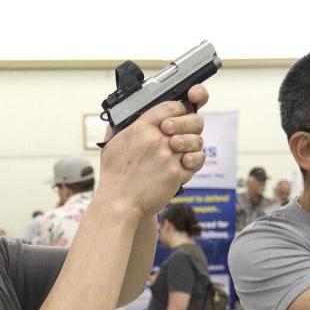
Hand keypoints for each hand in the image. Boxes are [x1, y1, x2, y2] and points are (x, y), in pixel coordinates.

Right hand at [97, 85, 207, 218]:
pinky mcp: (176, 174)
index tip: (180, 115)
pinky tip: (184, 166)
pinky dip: (192, 164)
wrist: (119, 203)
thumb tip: (134, 116)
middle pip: (191, 121)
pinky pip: (195, 162)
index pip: (171, 106)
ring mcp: (168, 156)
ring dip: (193, 147)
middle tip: (186, 133)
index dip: (180, 109)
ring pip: (196, 142)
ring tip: (183, 153)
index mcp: (141, 128)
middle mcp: (156, 139)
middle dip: (193, 125)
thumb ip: (128, 128)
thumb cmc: (115, 176)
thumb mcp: (114, 144)